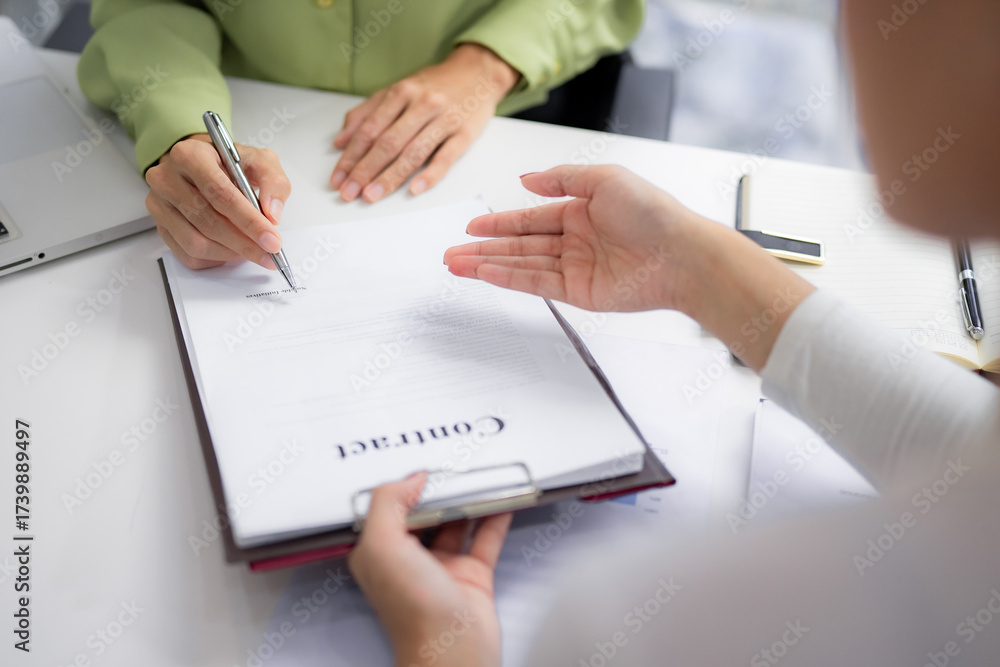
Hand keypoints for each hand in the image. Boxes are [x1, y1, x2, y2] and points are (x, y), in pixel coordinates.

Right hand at [145, 134, 290, 269]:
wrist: (203, 164)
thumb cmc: (230, 163)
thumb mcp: (259, 161)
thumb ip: (273, 182)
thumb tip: (272, 213)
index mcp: (191, 155)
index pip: (221, 195)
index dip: (249, 222)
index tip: (272, 241)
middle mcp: (167, 179)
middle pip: (208, 222)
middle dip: (244, 243)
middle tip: (269, 254)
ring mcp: (159, 204)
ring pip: (195, 243)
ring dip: (230, 253)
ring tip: (252, 251)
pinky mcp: (160, 225)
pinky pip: (187, 254)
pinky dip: (215, 259)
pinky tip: (232, 251)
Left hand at [330, 43, 518, 203]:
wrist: (478, 72)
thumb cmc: (435, 86)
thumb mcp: (397, 90)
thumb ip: (366, 113)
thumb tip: (340, 141)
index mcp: (401, 92)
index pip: (369, 129)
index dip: (351, 156)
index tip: (338, 178)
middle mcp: (422, 104)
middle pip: (388, 142)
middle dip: (365, 170)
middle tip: (349, 192)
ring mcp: (445, 119)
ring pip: (413, 152)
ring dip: (390, 177)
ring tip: (372, 195)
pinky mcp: (465, 134)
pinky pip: (446, 157)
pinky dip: (430, 174)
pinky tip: (414, 189)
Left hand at [348, 473, 510, 666]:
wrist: (453, 652)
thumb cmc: (413, 614)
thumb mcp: (383, 547)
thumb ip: (388, 504)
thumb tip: (410, 480)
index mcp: (380, 553)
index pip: (388, 507)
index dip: (403, 485)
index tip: (422, 467)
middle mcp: (409, 560)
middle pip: (425, 512)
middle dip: (440, 488)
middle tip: (455, 468)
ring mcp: (442, 568)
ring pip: (457, 521)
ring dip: (469, 499)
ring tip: (480, 477)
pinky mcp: (472, 576)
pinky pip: (486, 538)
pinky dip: (495, 517)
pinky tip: (502, 501)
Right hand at [445, 165, 690, 312]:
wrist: (681, 255)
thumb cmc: (653, 212)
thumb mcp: (604, 178)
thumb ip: (562, 178)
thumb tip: (526, 179)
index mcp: (581, 210)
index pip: (530, 218)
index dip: (499, 222)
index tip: (472, 225)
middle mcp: (576, 240)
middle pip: (519, 245)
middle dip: (484, 248)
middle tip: (452, 251)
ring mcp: (576, 268)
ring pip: (522, 265)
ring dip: (488, 265)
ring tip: (457, 264)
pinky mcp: (580, 293)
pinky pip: (537, 284)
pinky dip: (509, 279)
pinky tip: (486, 274)